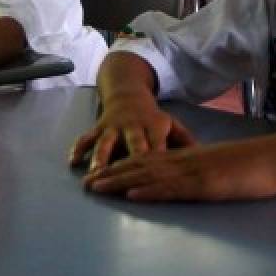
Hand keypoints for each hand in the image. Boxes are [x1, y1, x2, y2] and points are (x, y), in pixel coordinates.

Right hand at [68, 91, 194, 172]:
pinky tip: (72, 162)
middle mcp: (133, 126)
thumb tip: (203, 159)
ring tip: (94, 173)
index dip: (157, 160)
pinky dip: (78, 148)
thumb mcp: (172, 125)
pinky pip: (86, 137)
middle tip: (125, 181)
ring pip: (106, 143)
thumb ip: (185, 141)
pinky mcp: (98, 127)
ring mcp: (114, 126)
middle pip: (132, 145)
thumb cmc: (153, 118)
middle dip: (128, 162)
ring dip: (100, 158)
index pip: (158, 146)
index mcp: (155, 126)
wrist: (128, 94)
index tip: (157, 178)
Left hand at [82, 135, 275, 201]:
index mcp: (190, 158)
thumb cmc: (257, 166)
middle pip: (141, 166)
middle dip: (111, 174)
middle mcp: (187, 161)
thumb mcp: (223, 170)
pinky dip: (150, 190)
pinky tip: (132, 194)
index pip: (150, 161)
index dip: (123, 167)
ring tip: (96, 187)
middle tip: (85, 183)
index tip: (101, 175)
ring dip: (120, 181)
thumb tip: (189, 184)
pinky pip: (174, 187)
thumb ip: (203, 174)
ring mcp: (195, 171)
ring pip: (150, 175)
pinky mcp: (207, 184)